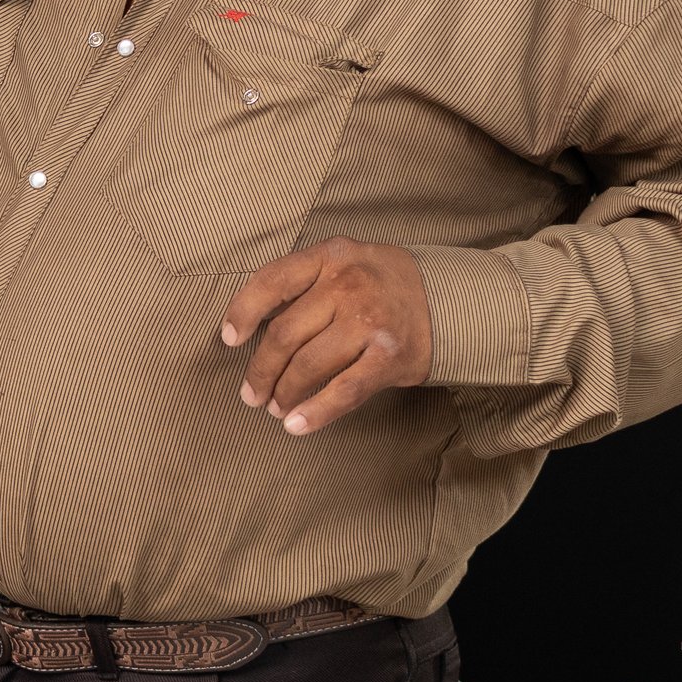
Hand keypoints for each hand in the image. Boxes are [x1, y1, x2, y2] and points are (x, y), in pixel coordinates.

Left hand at [222, 237, 433, 435]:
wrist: (453, 301)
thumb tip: (252, 326)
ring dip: (284, 393)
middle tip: (251, 393)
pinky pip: (343, 391)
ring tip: (275, 408)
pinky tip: (297, 425)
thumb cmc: (382, 284)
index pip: (271, 281)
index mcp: (330, 256)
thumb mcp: (345, 262)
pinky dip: (315, 412)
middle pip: (285, 333)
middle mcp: (348, 285)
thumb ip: (305, 282)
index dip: (242, 312)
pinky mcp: (390, 357)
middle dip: (261, 369)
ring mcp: (370, 321)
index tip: (228, 339)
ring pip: (308, 365)